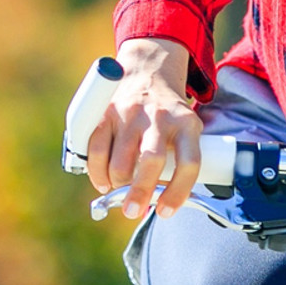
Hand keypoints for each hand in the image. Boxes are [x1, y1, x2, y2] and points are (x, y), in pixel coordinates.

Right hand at [84, 38, 202, 218]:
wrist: (148, 72)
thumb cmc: (168, 116)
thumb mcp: (184, 130)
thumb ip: (176, 162)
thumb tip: (158, 204)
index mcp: (187, 124)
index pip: (189, 163)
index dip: (178, 192)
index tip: (166, 212)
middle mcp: (160, 117)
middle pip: (151, 161)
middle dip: (139, 191)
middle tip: (132, 210)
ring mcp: (131, 113)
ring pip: (121, 160)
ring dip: (117, 184)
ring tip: (119, 190)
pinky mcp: (107, 112)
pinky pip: (96, 149)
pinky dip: (97, 172)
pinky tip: (103, 181)